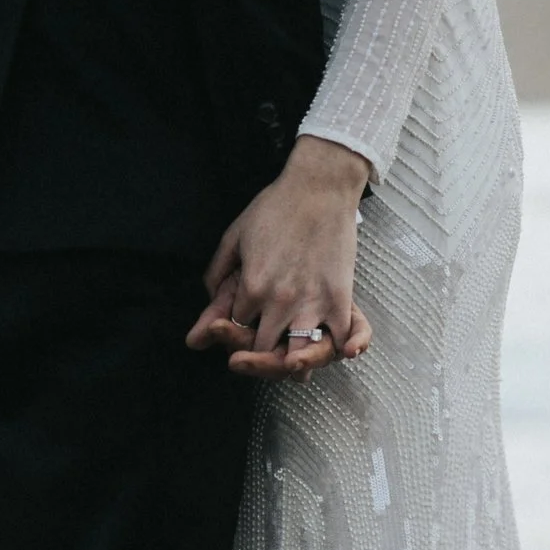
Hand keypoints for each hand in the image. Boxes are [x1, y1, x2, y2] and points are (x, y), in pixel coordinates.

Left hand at [186, 135, 375, 380]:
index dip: (236, 330)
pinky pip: (339, 340)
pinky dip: (336, 350)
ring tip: (292, 361)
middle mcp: (279, 302)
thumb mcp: (234, 236)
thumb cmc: (275, 207)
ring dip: (293, 363)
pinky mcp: (339, 299)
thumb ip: (218, 274)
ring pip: (297, 357)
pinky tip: (330, 349)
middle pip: (262, 349)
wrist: (319, 186)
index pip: (235, 328)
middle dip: (259, 353)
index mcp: (250, 287)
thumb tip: (209, 302)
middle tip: (264, 349)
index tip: (244, 324)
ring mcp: (311, 303)